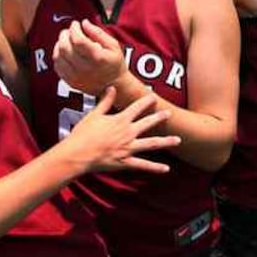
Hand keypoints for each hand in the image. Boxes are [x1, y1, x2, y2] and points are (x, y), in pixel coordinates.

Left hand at [52, 20, 126, 95]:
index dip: (74, 29)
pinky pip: (57, 66)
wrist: (115, 84)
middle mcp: (85, 68)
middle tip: (71, 31)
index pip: (78, 40)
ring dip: (60, 44)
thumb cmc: (115, 64)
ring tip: (67, 40)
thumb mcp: (113, 45)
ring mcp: (76, 77)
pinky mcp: (70, 82)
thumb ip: (98, 32)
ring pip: (58, 56)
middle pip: (65, 47)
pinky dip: (58, 55)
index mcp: (97, 58)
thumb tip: (85, 23)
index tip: (76, 24)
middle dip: (65, 34)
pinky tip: (65, 52)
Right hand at [65, 87, 179, 173]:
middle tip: (169, 114)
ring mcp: (128, 148)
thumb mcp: (94, 114)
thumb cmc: (83, 134)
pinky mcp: (125, 162)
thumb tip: (111, 87)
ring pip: (152, 144)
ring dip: (166, 141)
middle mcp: (128, 133)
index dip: (146, 101)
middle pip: (148, 123)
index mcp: (120, 120)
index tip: (154, 96)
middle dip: (159, 117)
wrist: (78, 154)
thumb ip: (105, 101)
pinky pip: (143, 165)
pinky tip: (166, 169)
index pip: (137, 107)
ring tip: (178, 140)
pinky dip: (155, 168)